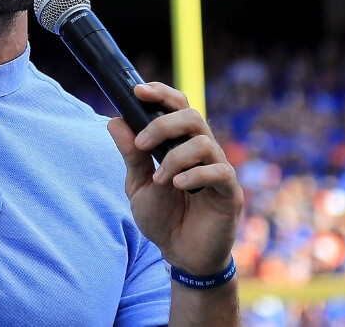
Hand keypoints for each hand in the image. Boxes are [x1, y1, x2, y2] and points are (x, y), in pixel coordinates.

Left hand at [106, 82, 242, 275]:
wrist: (180, 253)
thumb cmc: (162, 216)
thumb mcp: (138, 184)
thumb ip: (131, 154)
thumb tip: (114, 121)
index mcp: (180, 144)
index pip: (177, 107)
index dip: (161, 93)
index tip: (138, 91)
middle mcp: (202, 151)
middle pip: (192, 116)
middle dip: (163, 124)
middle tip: (142, 145)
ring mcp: (218, 170)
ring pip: (203, 142)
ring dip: (174, 157)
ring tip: (159, 179)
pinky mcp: (230, 192)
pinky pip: (219, 172)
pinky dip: (194, 175)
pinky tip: (177, 186)